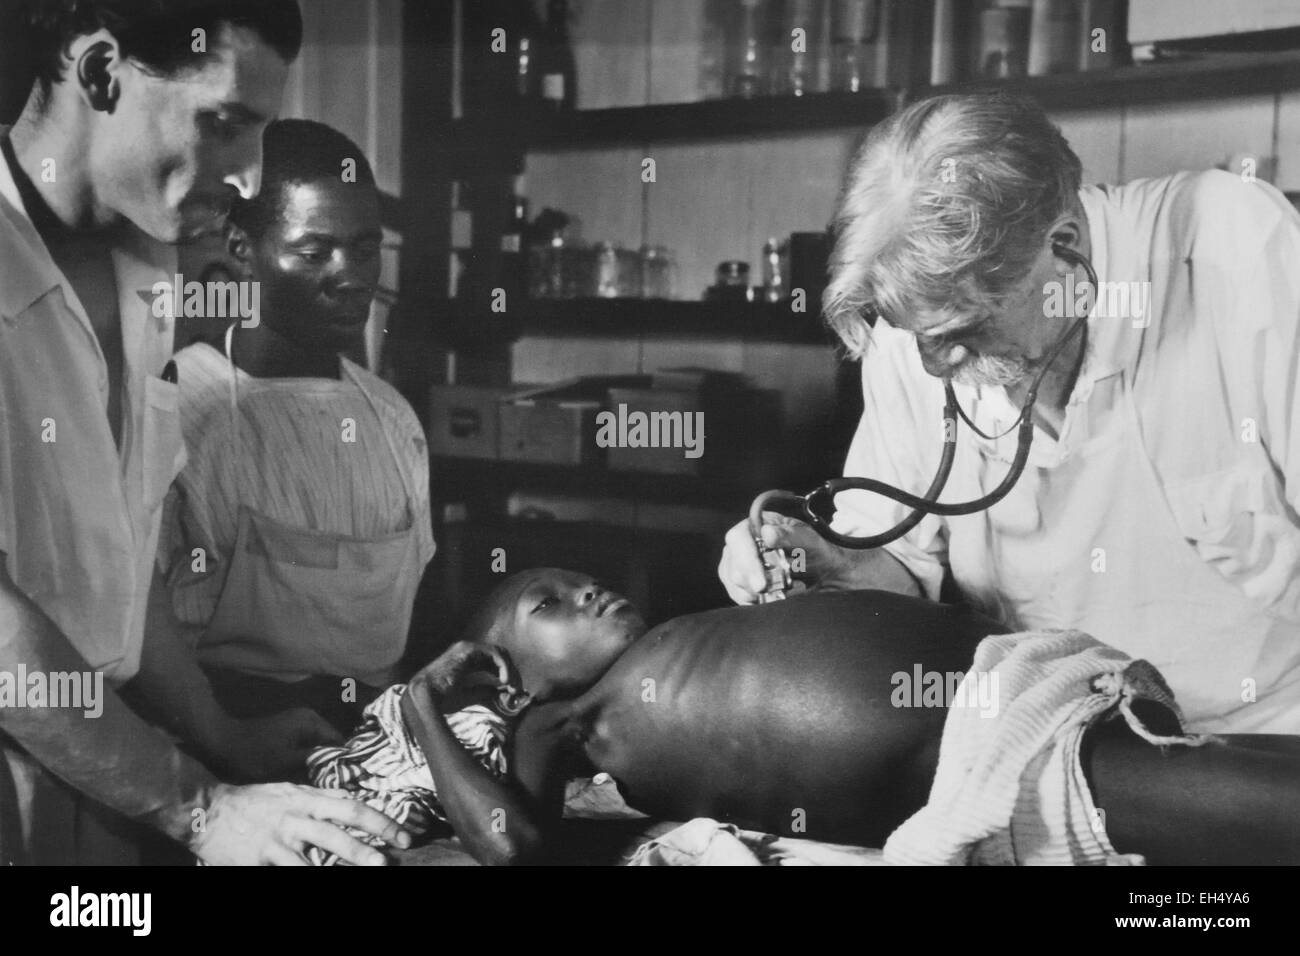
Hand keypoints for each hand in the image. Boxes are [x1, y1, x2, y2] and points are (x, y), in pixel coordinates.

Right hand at [190, 782, 411, 865]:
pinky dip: (302, 880)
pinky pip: (283, 876)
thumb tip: (353, 802)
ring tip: (359, 878)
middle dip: (363, 851)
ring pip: (308, 865)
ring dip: (334, 874)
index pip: (352, 809)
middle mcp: (294, 820)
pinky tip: (317, 883)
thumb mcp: (292, 790)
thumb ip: (322, 798)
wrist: (207, 811)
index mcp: (306, 800)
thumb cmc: (255, 800)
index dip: (380, 822)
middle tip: (387, 862)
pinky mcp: (257, 864)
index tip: (403, 835)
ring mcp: (275, 845)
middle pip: (334, 837)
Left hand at [211, 708, 342, 782]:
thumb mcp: (288, 762)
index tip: (347, 779)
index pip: (339, 741)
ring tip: (322, 779)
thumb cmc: (255, 755)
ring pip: (319, 744)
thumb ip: (316, 761)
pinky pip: (308, 743)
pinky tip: (307, 771)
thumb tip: (341, 766)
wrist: (223, 744)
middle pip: (330, 742)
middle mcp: (309, 717)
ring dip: (320, 760)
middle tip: (334, 782)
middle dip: (332, 760)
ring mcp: (298, 722)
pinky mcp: (288, 729)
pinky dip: (309, 756)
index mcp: (311, 722)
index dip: (344, 760)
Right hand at [407, 641, 513, 715]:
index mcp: (466, 661)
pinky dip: (503, 666)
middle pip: (499, 656)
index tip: (513, 691)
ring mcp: (467, 648)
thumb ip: (484, 690)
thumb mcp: (469, 695)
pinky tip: (504, 681)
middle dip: (511, 672)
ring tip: (513, 687)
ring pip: (499, 653)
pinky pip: (494, 654)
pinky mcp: (468, 649)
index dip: (506, 674)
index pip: (493, 662)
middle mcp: (467, 651)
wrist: (426, 698)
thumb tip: (501, 690)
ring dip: (510, 670)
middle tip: (517, 689)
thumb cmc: (443, 699)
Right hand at [718, 511, 854, 603]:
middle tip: (783, 587)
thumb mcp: (807, 539)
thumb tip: (768, 534)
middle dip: (758, 583)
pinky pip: (743, 600)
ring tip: (788, 587)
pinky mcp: (738, 586)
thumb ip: (789, 535)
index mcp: (753, 526)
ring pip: (738, 588)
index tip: (761, 584)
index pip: (738, 539)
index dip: (747, 561)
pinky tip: (778, 595)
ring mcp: (735, 567)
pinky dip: (762, 602)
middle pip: (735, 569)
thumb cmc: (812, 550)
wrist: (820, 572)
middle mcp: (739, 546)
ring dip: (764, 593)